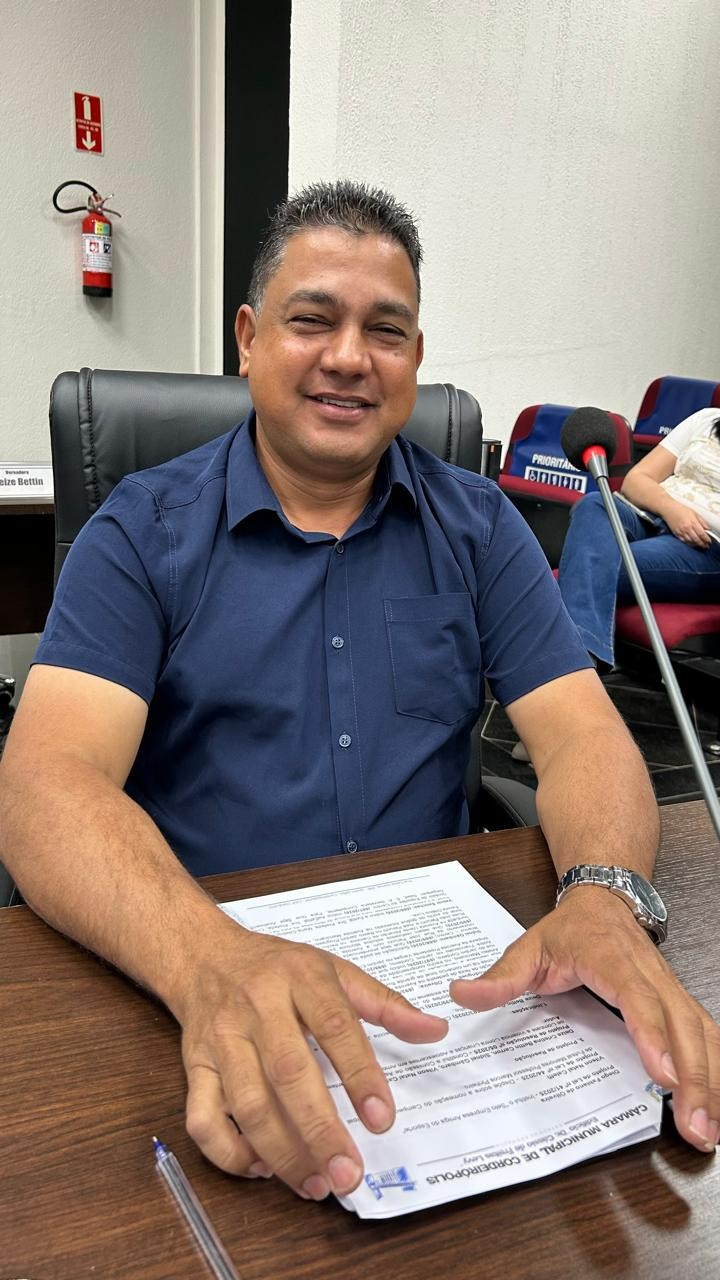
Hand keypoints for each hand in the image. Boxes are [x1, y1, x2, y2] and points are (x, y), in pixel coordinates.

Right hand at [180, 928, 447, 1197]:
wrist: (205, 956)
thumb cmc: (276, 967)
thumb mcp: (334, 970)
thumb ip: (385, 1003)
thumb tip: (434, 1029)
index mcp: (300, 978)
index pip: (334, 1026)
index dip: (360, 1074)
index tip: (381, 1119)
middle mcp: (257, 1007)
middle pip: (288, 1072)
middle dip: (319, 1129)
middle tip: (348, 1173)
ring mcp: (222, 1039)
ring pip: (247, 1103)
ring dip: (281, 1151)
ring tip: (316, 1183)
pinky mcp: (194, 1066)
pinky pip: (202, 1119)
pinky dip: (229, 1152)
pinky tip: (261, 1167)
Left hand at [450, 887, 719, 1153]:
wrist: (605, 898)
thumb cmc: (570, 929)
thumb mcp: (529, 946)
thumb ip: (500, 976)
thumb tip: (463, 994)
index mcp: (614, 962)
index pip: (638, 1001)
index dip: (654, 1037)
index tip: (665, 1076)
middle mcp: (652, 978)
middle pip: (682, 1026)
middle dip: (694, 1078)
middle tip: (696, 1126)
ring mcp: (672, 990)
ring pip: (704, 1034)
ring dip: (713, 1082)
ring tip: (711, 1131)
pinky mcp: (682, 1003)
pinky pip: (709, 1036)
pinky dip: (719, 1072)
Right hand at [664, 500, 712, 546]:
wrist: (669, 510)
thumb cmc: (682, 510)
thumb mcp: (695, 514)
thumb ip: (702, 522)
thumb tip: (708, 529)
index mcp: (692, 522)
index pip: (702, 534)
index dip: (706, 539)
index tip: (709, 541)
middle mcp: (687, 528)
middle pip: (696, 539)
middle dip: (702, 544)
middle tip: (705, 546)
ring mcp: (681, 532)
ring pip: (690, 542)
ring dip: (696, 544)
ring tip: (700, 545)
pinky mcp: (676, 534)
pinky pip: (684, 541)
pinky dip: (689, 544)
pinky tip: (692, 543)